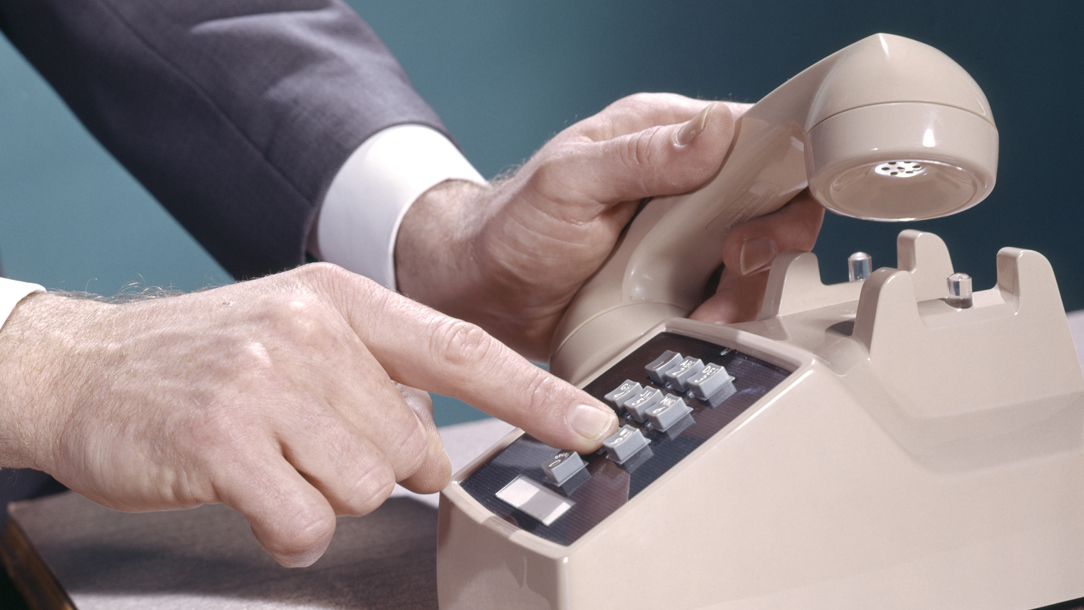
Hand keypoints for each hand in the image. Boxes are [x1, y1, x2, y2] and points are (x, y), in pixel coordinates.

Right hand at [0, 264, 616, 565]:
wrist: (84, 366)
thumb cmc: (204, 357)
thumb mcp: (298, 332)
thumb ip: (378, 379)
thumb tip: (440, 453)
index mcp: (344, 300)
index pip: (464, 350)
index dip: (536, 395)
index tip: (593, 426)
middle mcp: (313, 331)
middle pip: (412, 447)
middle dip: (373, 466)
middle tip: (308, 444)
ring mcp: (268, 383)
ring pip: (366, 489)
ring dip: (323, 494)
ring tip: (269, 459)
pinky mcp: (226, 440)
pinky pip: (306, 522)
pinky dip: (285, 529)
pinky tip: (248, 493)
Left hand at [396, 93, 822, 359]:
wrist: (486, 296)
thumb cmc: (514, 228)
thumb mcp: (571, 183)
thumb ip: (642, 157)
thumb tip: (716, 131)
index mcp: (662, 134)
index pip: (753, 134)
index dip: (780, 172)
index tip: (764, 216)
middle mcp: (684, 180)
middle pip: (770, 199)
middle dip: (768, 239)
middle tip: (736, 264)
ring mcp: (686, 234)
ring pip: (758, 254)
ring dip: (747, 286)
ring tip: (708, 308)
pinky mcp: (681, 280)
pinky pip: (729, 293)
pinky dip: (726, 314)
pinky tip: (698, 323)